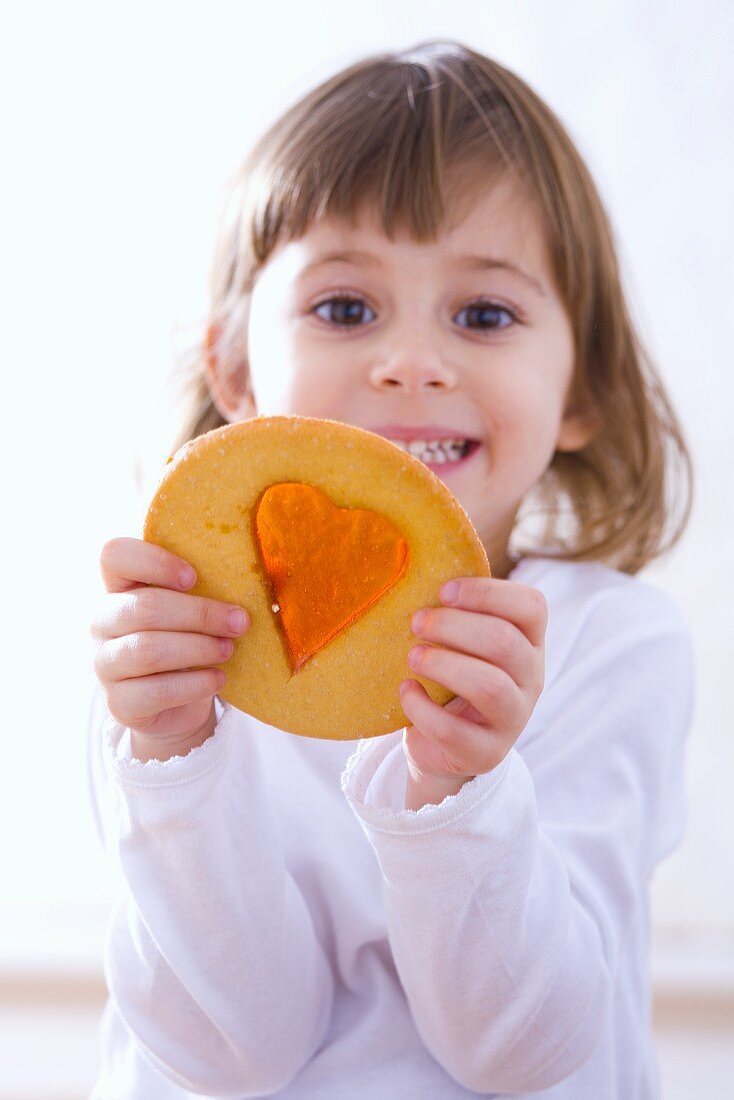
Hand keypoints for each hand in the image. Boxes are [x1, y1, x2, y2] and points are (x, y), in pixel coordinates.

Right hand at [91, 537, 249, 761]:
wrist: (177, 707)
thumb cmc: (188, 644)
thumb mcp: (191, 613)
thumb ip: (202, 592)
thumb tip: (247, 583)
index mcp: (119, 588)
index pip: (115, 556)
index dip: (153, 561)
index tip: (193, 577)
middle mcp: (103, 623)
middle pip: (145, 607)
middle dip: (200, 614)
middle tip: (238, 622)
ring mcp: (105, 664)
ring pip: (148, 649)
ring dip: (199, 648)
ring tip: (228, 649)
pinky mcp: (119, 703)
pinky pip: (156, 691)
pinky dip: (195, 684)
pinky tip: (218, 679)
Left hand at [400, 577, 546, 809]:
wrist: (443, 744)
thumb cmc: (450, 675)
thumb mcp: (461, 641)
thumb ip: (455, 609)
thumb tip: (419, 561)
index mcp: (529, 641)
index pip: (532, 605)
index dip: (487, 593)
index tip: (443, 592)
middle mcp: (531, 677)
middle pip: (503, 642)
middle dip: (452, 627)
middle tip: (416, 623)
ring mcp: (514, 718)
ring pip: (488, 685)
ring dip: (442, 665)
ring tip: (413, 657)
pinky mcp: (486, 753)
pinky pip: (454, 730)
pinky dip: (421, 707)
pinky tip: (406, 691)